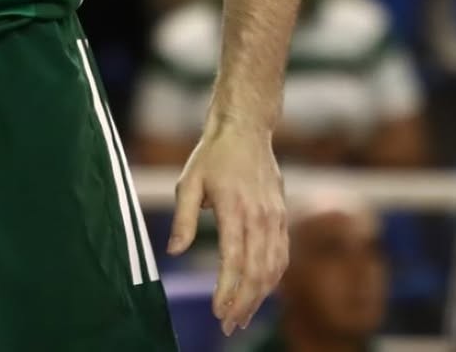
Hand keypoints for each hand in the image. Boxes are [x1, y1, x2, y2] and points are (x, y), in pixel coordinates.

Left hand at [168, 121, 287, 334]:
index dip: (227, 290)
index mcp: (234, 208)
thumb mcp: (189, 181)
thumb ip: (183, 218)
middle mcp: (259, 216)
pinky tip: (260, 293)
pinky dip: (272, 280)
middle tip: (228, 326)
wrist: (246, 129)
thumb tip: (174, 252)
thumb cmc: (212, 155)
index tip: (217, 312)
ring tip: (242, 317)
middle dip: (243, 304)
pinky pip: (282, 256)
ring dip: (259, 297)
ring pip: (272, 269)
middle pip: (256, 272)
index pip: (233, 260)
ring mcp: (274, 218)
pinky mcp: (282, 217)